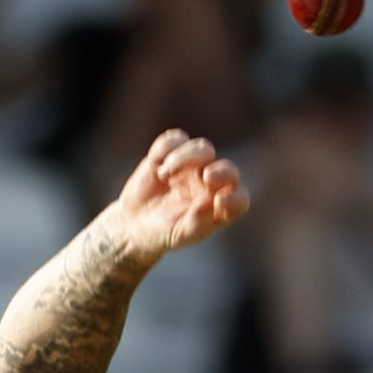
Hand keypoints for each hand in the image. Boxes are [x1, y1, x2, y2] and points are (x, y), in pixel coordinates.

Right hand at [114, 130, 248, 260]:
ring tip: (165, 174)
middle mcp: (210, 184)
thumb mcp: (179, 234)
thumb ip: (198, 221)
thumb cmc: (162, 234)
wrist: (132, 224)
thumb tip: (213, 202)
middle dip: (222, 170)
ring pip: (203, 148)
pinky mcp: (172, 153)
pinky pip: (176, 139)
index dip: (236, 198)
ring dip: (185, 157)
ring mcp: (192, 166)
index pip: (239, 198)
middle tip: (207, 177)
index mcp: (218, 206)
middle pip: (228, 168)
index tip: (220, 202)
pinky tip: (155, 164)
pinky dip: (166, 147)